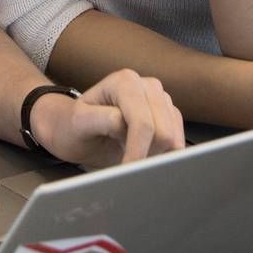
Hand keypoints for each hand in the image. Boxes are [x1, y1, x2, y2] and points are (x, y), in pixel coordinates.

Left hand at [30, 68, 183, 168]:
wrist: (77, 128)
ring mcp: (161, 98)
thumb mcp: (80, 122)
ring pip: (173, 138)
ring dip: (154, 154)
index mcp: (125, 81)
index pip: (143, 123)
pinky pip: (178, 140)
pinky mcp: (170, 114)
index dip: (136, 152)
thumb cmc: (75, 125)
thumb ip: (102, 120)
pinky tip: (142, 152)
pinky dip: (162, 154)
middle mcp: (147, 85)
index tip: (126, 171)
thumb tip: (124, 124)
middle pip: (163, 132)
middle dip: (146, 153)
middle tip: (125, 162)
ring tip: (129, 152)